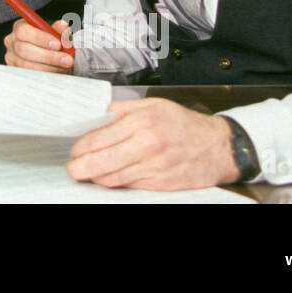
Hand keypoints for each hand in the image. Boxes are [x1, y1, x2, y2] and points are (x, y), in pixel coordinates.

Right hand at [4, 18, 73, 71]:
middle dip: (48, 56)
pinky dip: (45, 74)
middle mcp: (12, 42)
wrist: (51, 60)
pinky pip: (29, 75)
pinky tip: (57, 72)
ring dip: (49, 66)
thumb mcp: (57, 35)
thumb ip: (59, 30)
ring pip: (27, 65)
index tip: (57, 44)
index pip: (23, 31)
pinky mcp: (16, 72)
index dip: (40, 38)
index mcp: (20, 28)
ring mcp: (12, 58)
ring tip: (64, 65)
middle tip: (66, 59)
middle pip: (24, 49)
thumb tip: (63, 25)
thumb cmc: (52, 44)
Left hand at [66, 98, 238, 189]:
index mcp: (142, 122)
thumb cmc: (184, 123)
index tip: (73, 150)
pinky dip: (116, 184)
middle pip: (100, 164)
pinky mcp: (160, 185)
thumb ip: (122, 110)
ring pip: (112, 180)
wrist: (219, 147)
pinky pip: (129, 187)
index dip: (79, 148)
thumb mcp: (153, 105)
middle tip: (72, 169)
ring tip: (89, 173)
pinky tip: (112, 177)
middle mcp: (147, 146)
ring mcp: (154, 168)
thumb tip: (96, 116)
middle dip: (79, 169)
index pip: (98, 139)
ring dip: (96, 178)